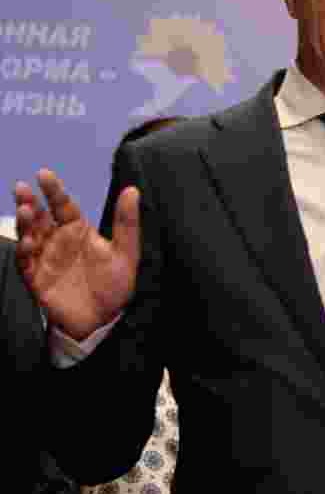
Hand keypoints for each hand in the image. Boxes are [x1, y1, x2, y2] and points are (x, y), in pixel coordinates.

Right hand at [14, 169, 140, 339]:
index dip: (54, 190)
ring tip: (25, 209)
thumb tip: (132, 189)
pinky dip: (25, 252)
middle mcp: (58, 241)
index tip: (44, 174)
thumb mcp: (126, 251)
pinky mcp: (37, 279)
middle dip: (29, 201)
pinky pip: (26, 263)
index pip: (63, 205)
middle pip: (40, 217)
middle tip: (22, 187)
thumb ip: (127, 222)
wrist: (105, 319)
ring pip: (29, 236)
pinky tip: (28, 242)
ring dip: (25, 223)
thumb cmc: (115, 283)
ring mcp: (45, 259)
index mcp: (78, 230)